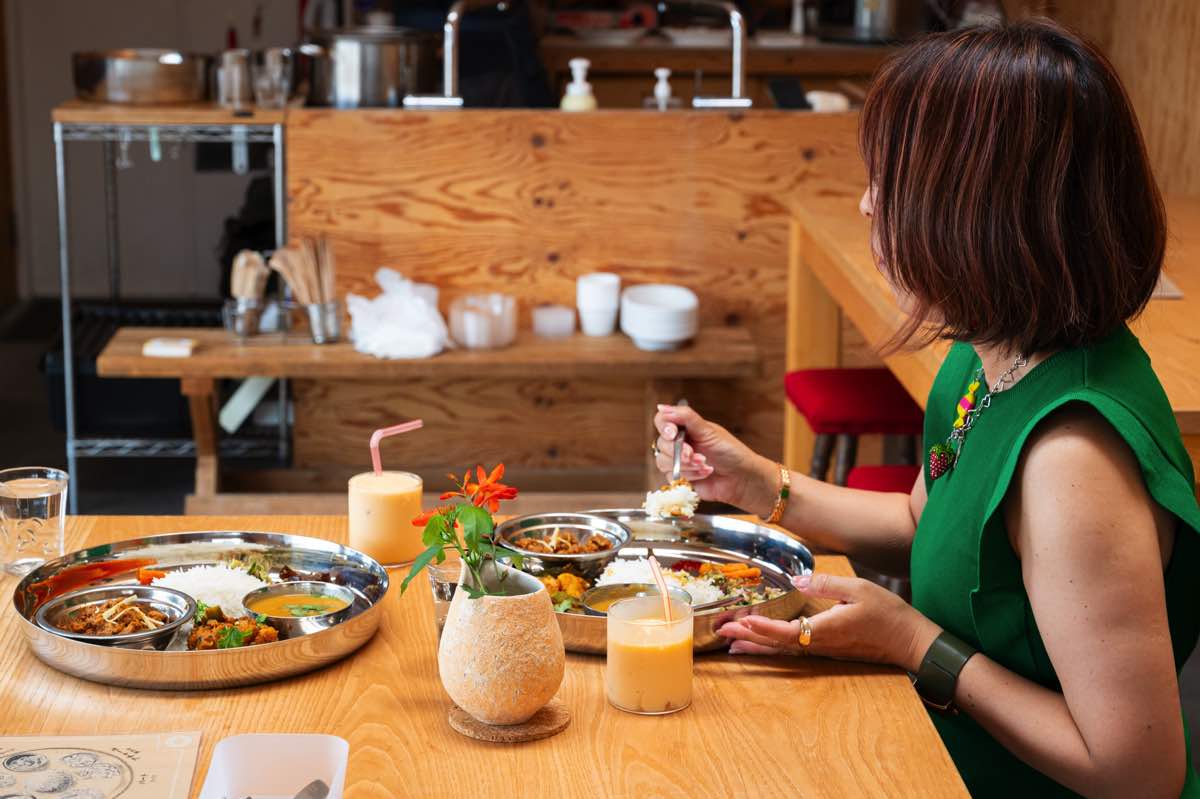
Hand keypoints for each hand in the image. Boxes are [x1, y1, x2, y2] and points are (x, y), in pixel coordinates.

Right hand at [653, 404, 776, 515]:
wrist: (742, 478)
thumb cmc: (730, 452)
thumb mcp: (709, 431)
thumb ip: (686, 417)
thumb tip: (663, 407)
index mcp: (686, 428)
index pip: (662, 421)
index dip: (664, 427)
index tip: (673, 434)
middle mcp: (679, 443)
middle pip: (661, 443)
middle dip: (678, 451)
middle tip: (694, 454)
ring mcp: (678, 461)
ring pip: (663, 462)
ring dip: (686, 465)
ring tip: (705, 464)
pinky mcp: (680, 478)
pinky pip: (672, 476)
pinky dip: (690, 475)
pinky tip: (705, 473)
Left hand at [717, 573, 941, 671]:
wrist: (911, 642)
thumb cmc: (889, 614)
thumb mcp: (859, 589)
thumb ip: (827, 584)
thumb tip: (799, 581)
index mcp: (827, 629)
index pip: (788, 631)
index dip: (764, 627)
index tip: (743, 620)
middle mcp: (821, 644)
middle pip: (778, 644)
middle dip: (748, 638)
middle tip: (721, 632)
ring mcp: (824, 650)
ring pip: (783, 649)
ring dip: (756, 645)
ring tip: (730, 643)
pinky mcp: (828, 650)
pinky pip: (793, 649)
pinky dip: (772, 647)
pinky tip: (760, 646)